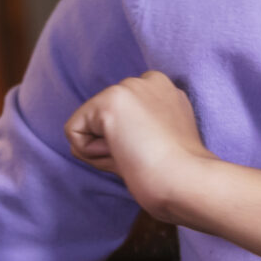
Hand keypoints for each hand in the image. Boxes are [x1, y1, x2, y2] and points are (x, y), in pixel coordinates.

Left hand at [64, 71, 213, 223]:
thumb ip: (130, 133)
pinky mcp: (109, 101)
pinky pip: (73, 132)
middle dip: (115, 145)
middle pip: (104, 119)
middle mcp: (148, 80)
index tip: (156, 153)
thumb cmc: (175, 175)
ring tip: (137, 157)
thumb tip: (84, 142)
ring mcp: (128, 87)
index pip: (123, 115)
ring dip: (104, 150)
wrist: (187, 181)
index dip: (129, 142)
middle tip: (145, 158)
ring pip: (88, 124)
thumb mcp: (155, 144)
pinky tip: (122, 154)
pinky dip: (89, 153)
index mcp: (165, 91)